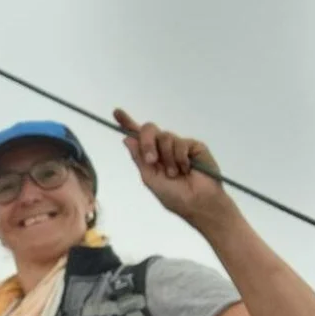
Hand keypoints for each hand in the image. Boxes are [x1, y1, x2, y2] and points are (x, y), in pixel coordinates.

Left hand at [112, 108, 236, 225]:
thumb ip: (139, 158)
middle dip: (147, 143)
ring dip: (168, 158)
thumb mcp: (150, 178)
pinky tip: (187, 169)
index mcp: (152, 156)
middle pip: (149, 130)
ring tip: (175, 174)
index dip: (128, 123)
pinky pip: (181, 143)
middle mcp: (164, 148)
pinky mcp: (194, 146)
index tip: (116, 112)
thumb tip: (127, 139)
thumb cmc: (174, 196)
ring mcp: (179, 146)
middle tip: (152, 160)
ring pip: (165, 137)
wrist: (197, 203)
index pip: (138, 137)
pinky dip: (181, 158)